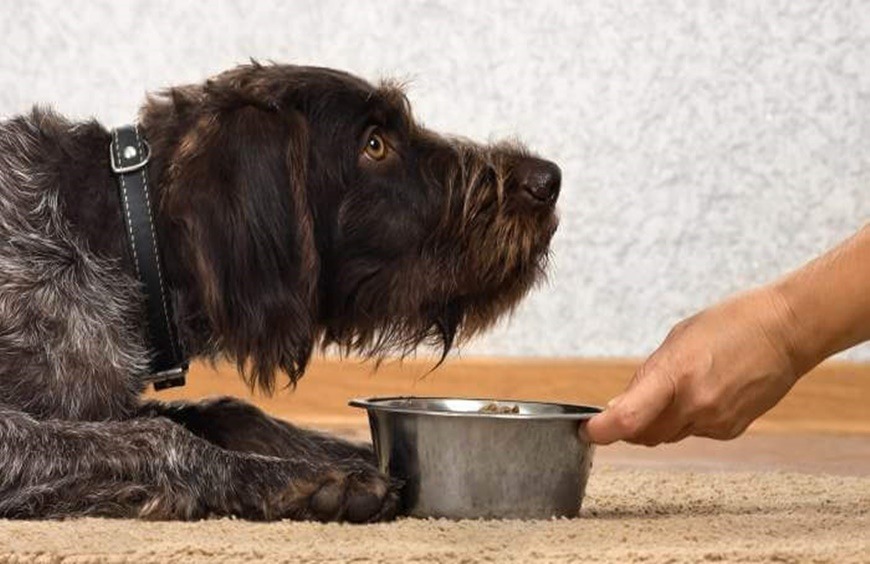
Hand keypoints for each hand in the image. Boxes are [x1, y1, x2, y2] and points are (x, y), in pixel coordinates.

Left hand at [583, 287, 799, 445]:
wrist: (786, 331)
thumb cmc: (730, 324)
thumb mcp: (676, 340)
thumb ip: (647, 377)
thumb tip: (620, 406)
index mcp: (675, 375)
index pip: (628, 419)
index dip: (601, 430)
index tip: (588, 430)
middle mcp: (695, 404)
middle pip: (644, 435)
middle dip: (629, 425)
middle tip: (627, 406)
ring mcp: (716, 420)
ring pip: (668, 435)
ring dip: (658, 421)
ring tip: (676, 388)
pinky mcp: (731, 430)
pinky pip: (694, 432)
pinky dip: (687, 419)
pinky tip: (703, 392)